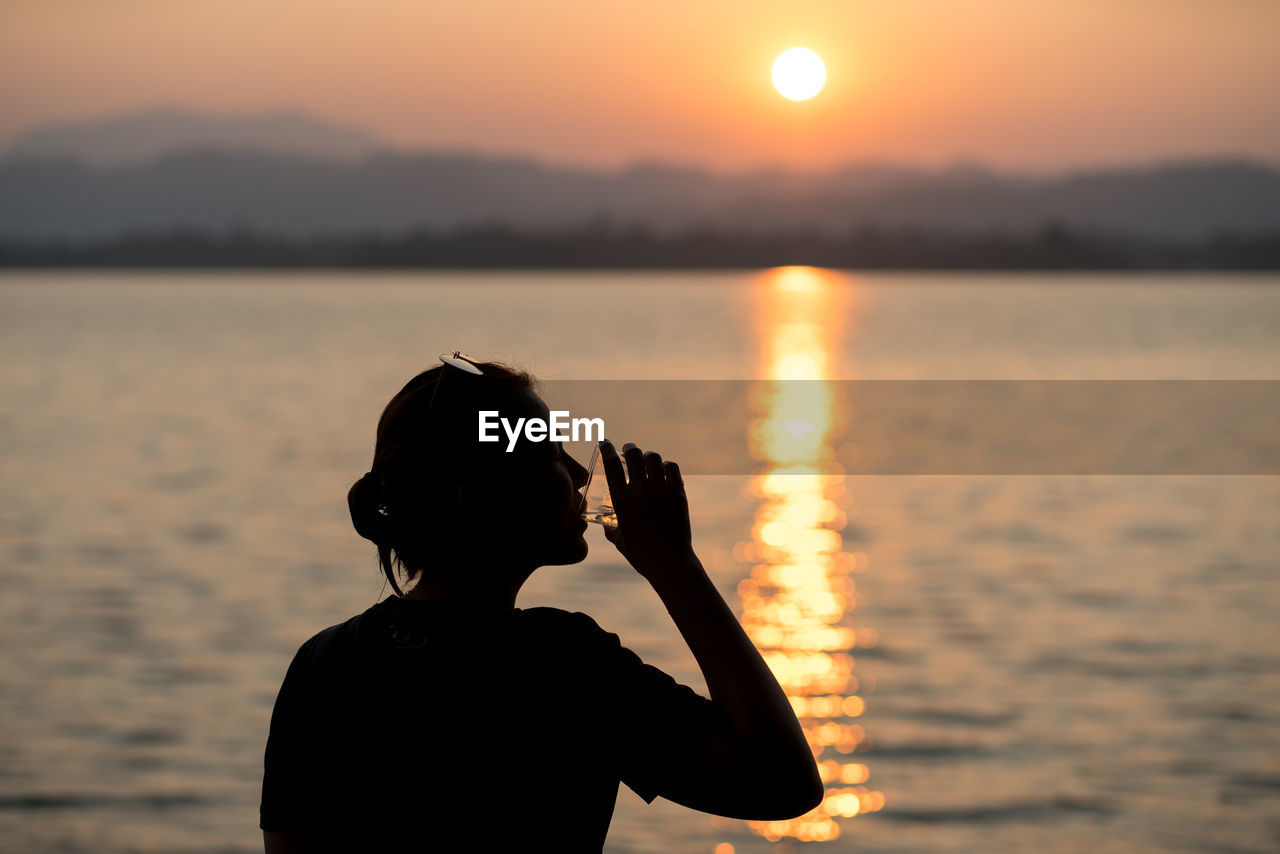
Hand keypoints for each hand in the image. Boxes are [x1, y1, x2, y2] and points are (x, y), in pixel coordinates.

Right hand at [599, 440, 698, 584]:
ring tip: (647, 460)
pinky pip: (672, 467)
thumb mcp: (618, 540)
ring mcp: (661, 490)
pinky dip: (666, 465)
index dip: (607, 448)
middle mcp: (640, 491)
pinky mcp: (678, 493)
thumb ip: (610, 526)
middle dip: (629, 448)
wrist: (670, 563)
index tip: (605, 442)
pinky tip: (664, 470)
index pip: (611, 463)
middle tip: (629, 449)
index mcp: (621, 500)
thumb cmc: (641, 555)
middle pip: (634, 453)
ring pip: (654, 457)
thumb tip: (605, 521)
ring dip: (648, 456)